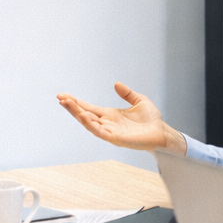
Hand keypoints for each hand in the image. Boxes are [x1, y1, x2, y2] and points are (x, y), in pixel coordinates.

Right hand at [56, 83, 186, 153]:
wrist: (163, 132)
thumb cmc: (152, 120)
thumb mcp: (139, 100)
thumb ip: (127, 93)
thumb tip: (116, 83)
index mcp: (110, 115)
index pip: (89, 107)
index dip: (76, 102)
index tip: (63, 95)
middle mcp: (107, 123)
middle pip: (84, 114)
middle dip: (72, 107)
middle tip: (60, 98)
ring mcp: (110, 131)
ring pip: (89, 123)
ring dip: (77, 114)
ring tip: (66, 104)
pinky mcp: (116, 138)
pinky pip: (100, 132)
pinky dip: (91, 124)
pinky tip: (84, 116)